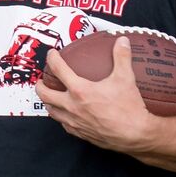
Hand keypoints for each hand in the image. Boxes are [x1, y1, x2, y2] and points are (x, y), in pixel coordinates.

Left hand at [35, 37, 156, 154]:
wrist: (135, 135)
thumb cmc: (129, 108)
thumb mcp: (126, 78)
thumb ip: (122, 57)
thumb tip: (122, 42)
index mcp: (79, 90)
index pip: (58, 69)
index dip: (52, 59)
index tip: (51, 54)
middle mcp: (72, 106)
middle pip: (45, 94)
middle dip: (40, 85)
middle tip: (42, 80)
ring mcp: (74, 121)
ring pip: (51, 111)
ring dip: (48, 102)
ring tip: (50, 96)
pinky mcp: (80, 133)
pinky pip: (64, 124)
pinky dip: (61, 117)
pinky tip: (66, 115)